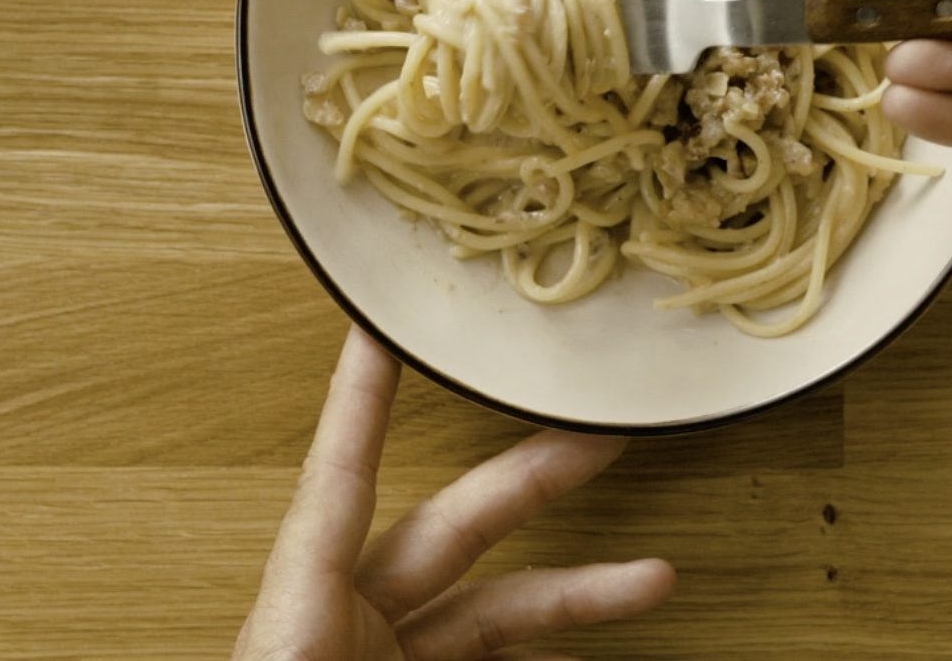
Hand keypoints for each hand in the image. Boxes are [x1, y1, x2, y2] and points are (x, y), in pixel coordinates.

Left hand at [233, 326, 674, 660]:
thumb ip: (439, 651)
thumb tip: (531, 653)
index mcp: (297, 622)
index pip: (338, 483)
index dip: (362, 398)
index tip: (378, 324)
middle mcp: (340, 628)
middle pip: (450, 530)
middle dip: (533, 480)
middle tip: (598, 438)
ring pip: (491, 607)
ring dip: (573, 588)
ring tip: (654, 576)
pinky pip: (481, 657)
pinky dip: (540, 647)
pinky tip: (591, 645)